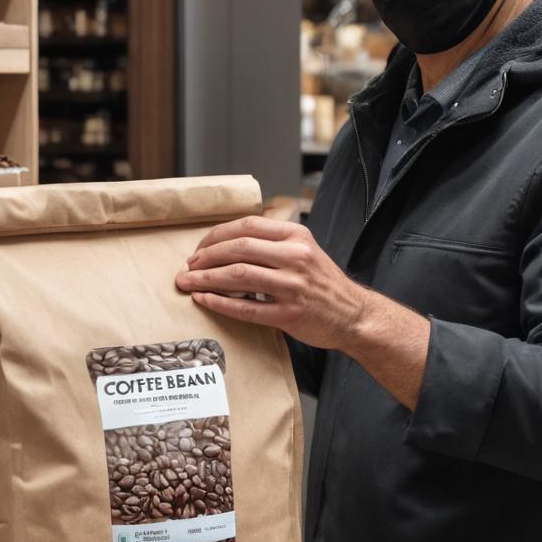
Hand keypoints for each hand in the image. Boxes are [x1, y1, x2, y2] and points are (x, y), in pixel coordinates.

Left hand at [174, 215, 367, 350]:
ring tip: (187, 283)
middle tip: (187, 267)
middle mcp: (296, 257)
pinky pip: (246, 308)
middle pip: (238, 248)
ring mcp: (293, 287)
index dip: (216, 236)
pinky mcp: (290, 315)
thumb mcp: (305, 249)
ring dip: (206, 279)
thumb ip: (273, 242)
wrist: (354, 314)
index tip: (199, 248)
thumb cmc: (323, 283)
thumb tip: (228, 240)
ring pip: (239, 276)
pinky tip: (204, 300)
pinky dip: (220, 303)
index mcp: (296, 236)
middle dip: (205, 257)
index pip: (247, 226)